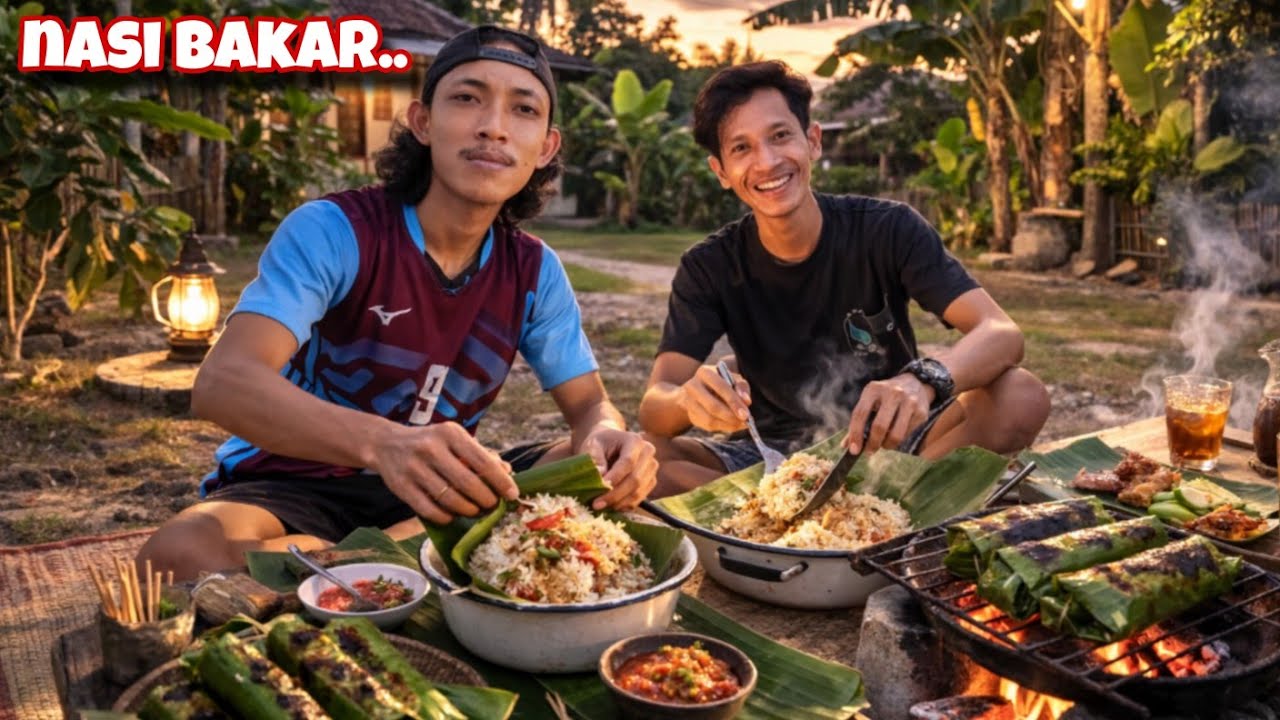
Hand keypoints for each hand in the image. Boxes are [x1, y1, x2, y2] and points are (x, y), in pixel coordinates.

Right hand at [373, 422, 516, 524]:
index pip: (482, 460)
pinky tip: (453, 515)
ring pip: (450, 499)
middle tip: (492, 506)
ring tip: (475, 511)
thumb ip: (481, 454)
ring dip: (468, 510)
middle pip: (468, 483)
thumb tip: (507, 472)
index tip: (512, 495)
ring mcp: (414, 468)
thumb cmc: (431, 443)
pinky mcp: (401, 487)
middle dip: (486, 499)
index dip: (500, 481)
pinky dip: (446, 517)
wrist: (386, 444)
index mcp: (450, 433)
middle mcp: (431, 448)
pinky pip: (430, 510)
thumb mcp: (455, 440)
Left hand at [581, 428, 657, 510]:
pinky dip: (625, 505)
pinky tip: (610, 506)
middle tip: (596, 504)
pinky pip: (640, 498)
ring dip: (619, 502)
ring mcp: (651, 468)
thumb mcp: (592, 446)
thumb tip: (601, 475)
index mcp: (634, 440)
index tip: (600, 487)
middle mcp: (648, 453)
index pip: (628, 462)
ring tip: (601, 506)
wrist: (609, 444)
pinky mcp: (650, 481)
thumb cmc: (599, 444)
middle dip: (615, 495)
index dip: (615, 477)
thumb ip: (595, 459)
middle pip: (635, 479)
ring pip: (638, 491)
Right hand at [677, 364, 750, 433]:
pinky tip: (733, 425)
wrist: (702, 389)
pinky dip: (723, 427)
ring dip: (728, 424)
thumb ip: (741, 387)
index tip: (746, 414)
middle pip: (712, 406)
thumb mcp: (733, 379)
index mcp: (705, 372)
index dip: (734, 402)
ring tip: (741, 424)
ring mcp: (689, 402)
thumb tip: (746, 401)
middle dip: (731, 416)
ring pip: (710, 419)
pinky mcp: (691, 414)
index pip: (720, 387)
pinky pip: (708, 425)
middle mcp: (693, 386)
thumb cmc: (722, 382)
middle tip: (745, 422)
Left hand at [845, 374, 935, 453]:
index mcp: (874, 389)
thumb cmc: (885, 396)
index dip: (855, 434)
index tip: (853, 450)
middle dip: (872, 444)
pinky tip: (895, 434)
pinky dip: (899, 440)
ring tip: (883, 445)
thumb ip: (858, 421)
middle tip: (869, 452)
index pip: (860, 414)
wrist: (915, 383)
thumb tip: (846, 446)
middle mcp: (892, 393)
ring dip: (887, 445)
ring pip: (896, 434)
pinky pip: (907, 434)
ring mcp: (909, 401)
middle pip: (879, 426)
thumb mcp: (870, 401)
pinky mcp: (921, 412)